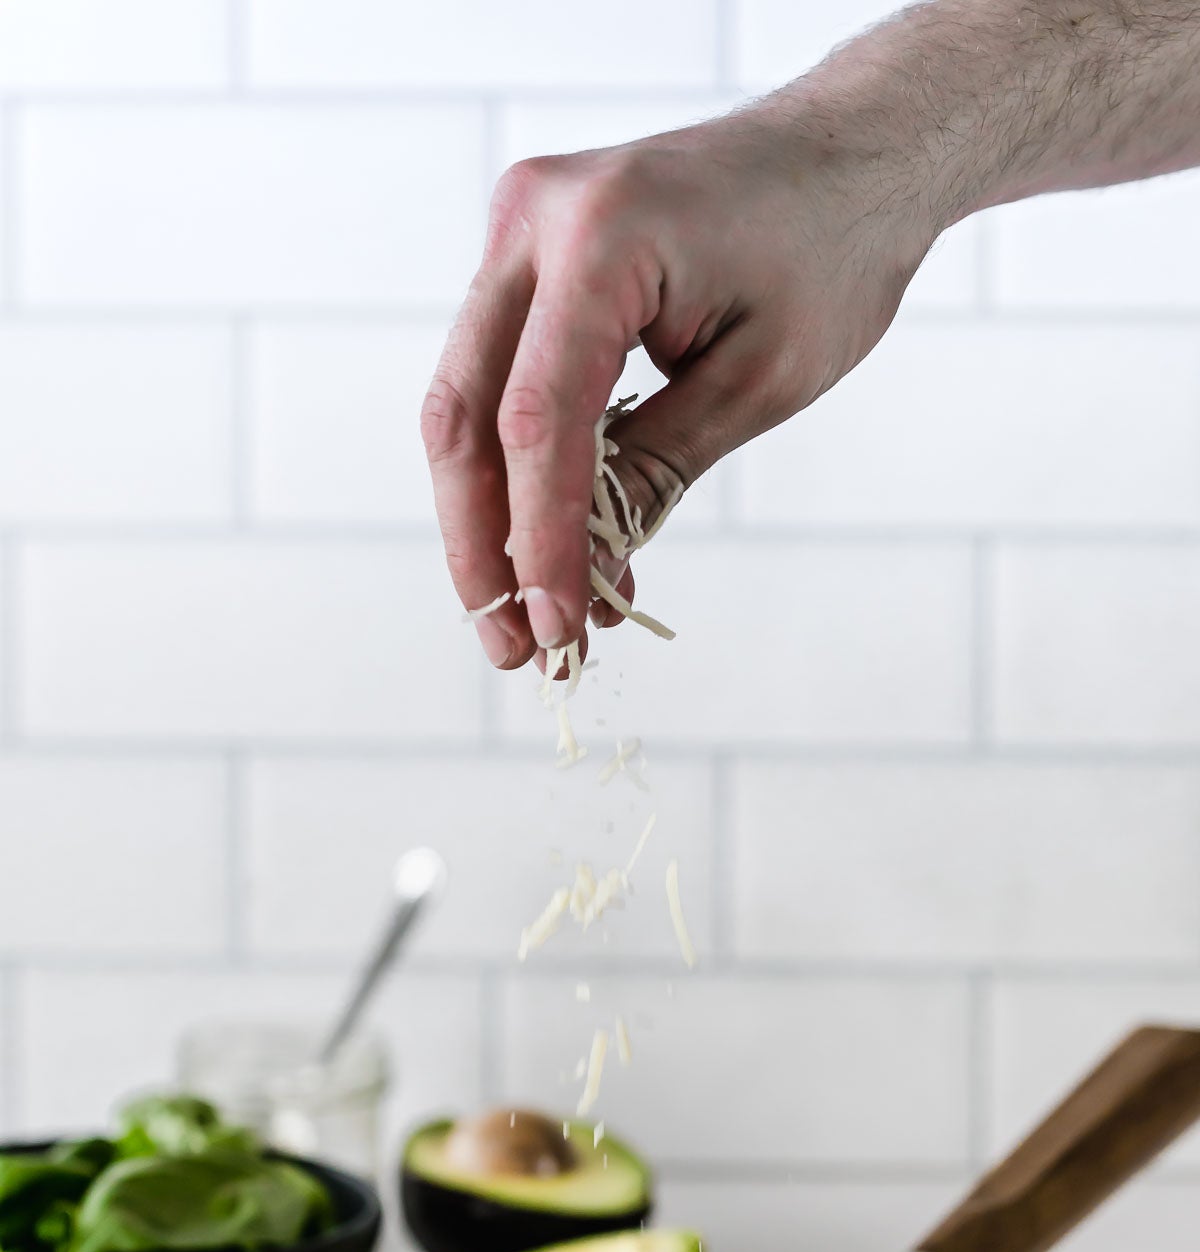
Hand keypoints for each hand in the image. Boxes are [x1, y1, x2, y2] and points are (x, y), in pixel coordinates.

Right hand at [422, 95, 935, 667]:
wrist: (852, 150)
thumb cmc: (830, 250)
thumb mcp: (757, 382)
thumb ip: (655, 473)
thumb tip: (583, 576)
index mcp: (601, 236)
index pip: (538, 422)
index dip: (538, 541)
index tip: (556, 628)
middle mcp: (534, 219)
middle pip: (466, 414)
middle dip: (482, 544)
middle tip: (512, 646)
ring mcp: (520, 230)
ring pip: (467, 403)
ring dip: (490, 518)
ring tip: (530, 616)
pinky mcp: (529, 256)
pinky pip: (501, 378)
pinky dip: (520, 468)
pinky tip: (550, 546)